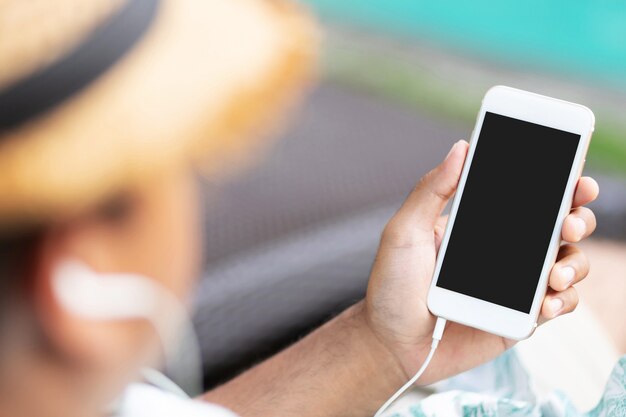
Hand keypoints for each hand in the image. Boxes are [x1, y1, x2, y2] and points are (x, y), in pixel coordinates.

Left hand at [363, 140, 598, 383]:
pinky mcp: (520, 317)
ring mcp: (515, 283)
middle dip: (576, 217)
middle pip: (558, 225)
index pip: (525, 195)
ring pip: (568, 262)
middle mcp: (504, 249)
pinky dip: (563, 301)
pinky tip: (546, 303)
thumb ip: (431, 191)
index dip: (556, 183)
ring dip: (574, 262)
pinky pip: (559, 304)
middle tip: (569, 222)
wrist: (392, 343)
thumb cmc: (392, 286)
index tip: (574, 174)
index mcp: (480, 222)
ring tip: (555, 274)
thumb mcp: (404, 232)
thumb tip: (461, 147)